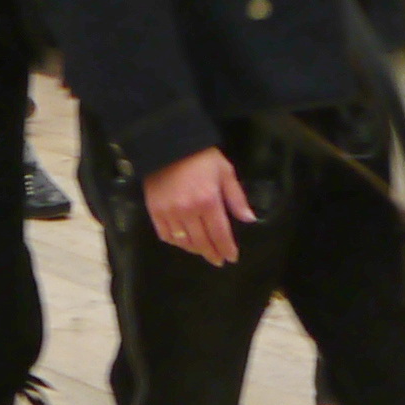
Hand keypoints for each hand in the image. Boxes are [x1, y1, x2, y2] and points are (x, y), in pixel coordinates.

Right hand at [141, 146, 251, 265]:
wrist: (169, 144)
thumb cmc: (202, 157)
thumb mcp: (225, 172)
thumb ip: (236, 198)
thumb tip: (249, 219)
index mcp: (209, 201)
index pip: (220, 234)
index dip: (227, 248)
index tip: (232, 258)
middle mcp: (189, 211)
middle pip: (202, 242)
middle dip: (212, 253)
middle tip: (218, 260)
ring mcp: (170, 213)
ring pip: (184, 242)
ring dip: (196, 250)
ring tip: (203, 251)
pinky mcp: (155, 211)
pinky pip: (166, 236)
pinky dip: (176, 242)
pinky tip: (184, 241)